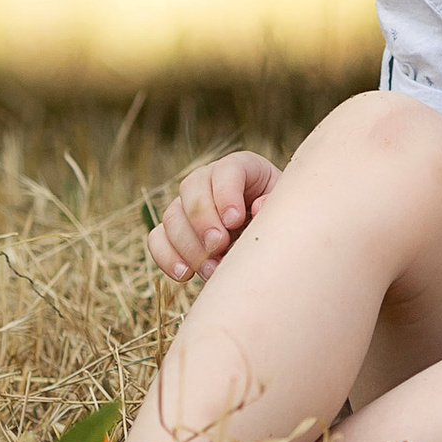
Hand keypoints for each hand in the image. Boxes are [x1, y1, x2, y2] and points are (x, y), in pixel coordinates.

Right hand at [147, 148, 279, 285]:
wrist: (265, 240)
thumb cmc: (278, 220)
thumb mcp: (284, 209)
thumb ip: (273, 206)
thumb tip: (257, 207)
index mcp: (240, 168)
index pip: (226, 169)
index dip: (226, 193)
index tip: (235, 220)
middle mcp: (208, 180)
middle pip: (191, 188)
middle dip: (203, 219)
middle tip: (219, 245)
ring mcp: (187, 205)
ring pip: (172, 215)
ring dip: (189, 245)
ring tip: (212, 268)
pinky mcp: (173, 231)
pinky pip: (157, 239)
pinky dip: (167, 257)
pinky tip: (185, 274)